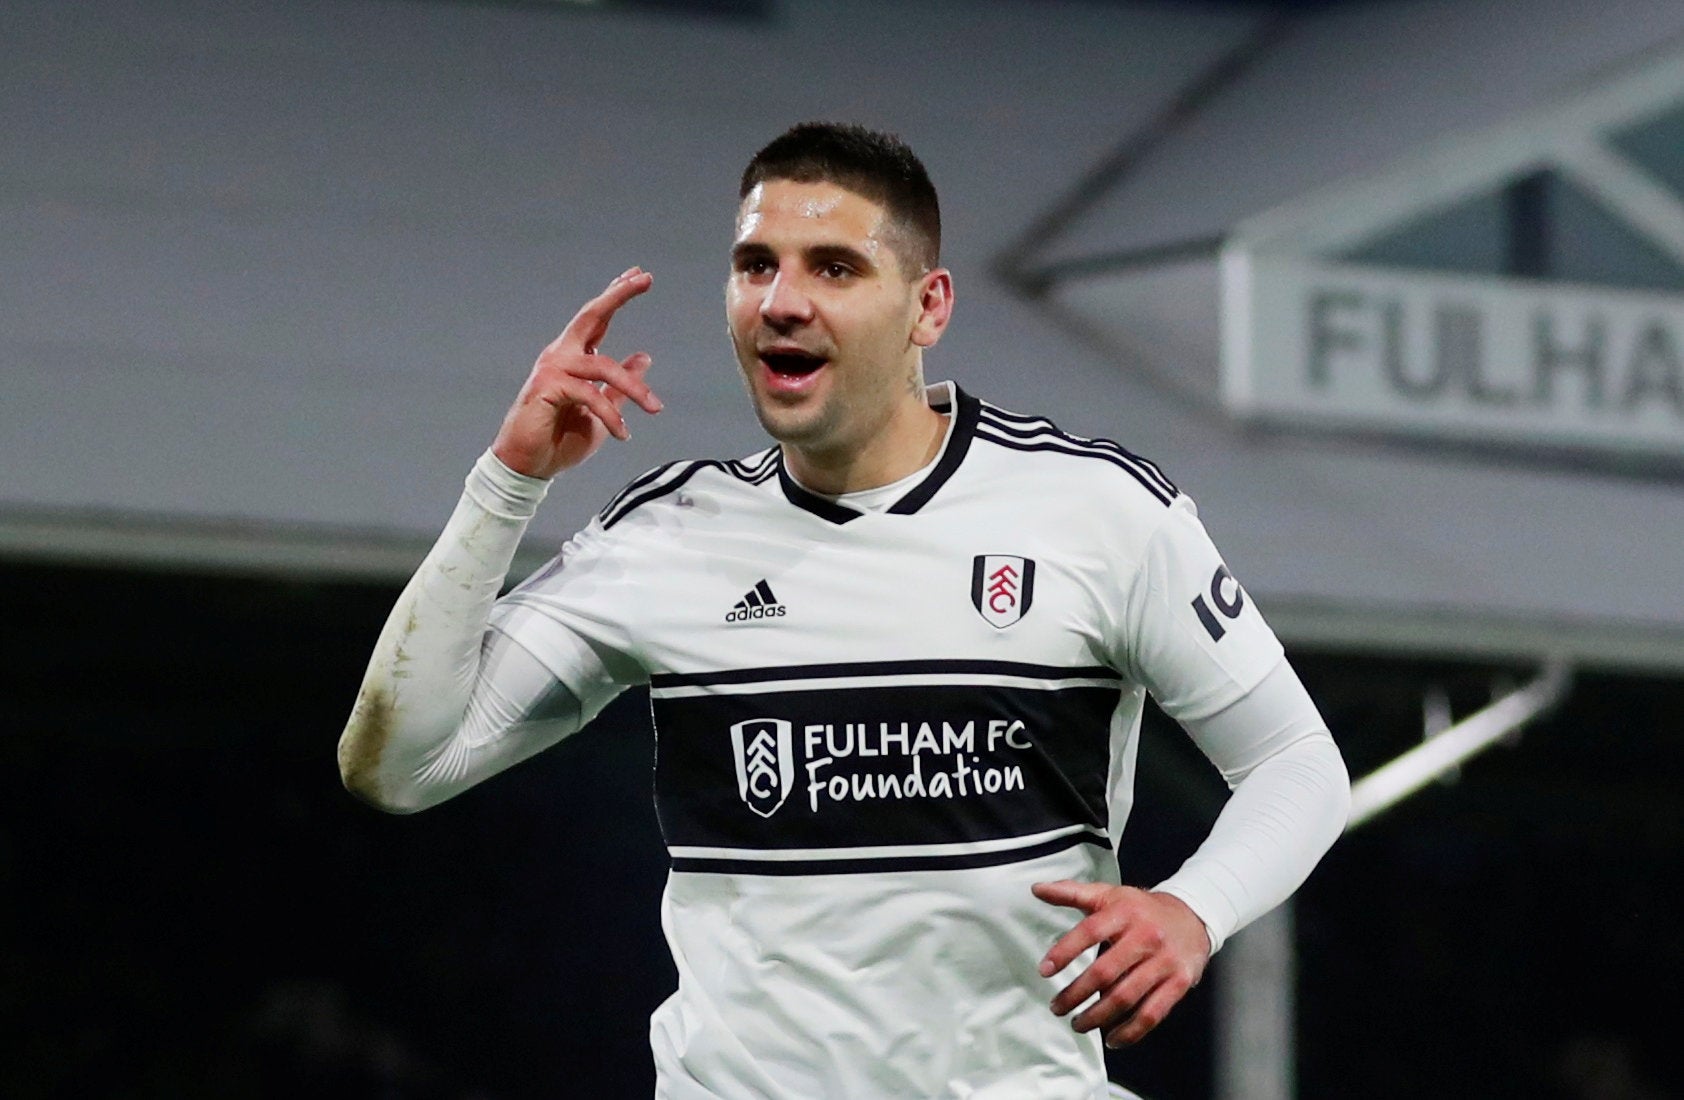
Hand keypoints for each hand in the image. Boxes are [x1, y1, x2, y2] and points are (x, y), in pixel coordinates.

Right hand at [492, 267, 662, 478]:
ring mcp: (552, 368)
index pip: (597, 320)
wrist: (529, 465)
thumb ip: (619, 387)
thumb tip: (644, 357)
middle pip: (591, 315)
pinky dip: (610, 415)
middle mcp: (561, 355)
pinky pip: (590, 395)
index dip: (616, 296)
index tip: (637, 274)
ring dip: (634, 388)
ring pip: (603, 366)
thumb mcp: (601, 410)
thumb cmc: (559, 439)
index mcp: (573, 358)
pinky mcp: (547, 386)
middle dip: (617, 295)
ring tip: (655, 408)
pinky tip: (621, 433)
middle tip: (643, 278)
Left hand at [1032, 881, 1210, 1047]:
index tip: (1044, 971)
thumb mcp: (1109, 894)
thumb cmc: (1142, 909)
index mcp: (1124, 912)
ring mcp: (1163, 962)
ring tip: (1077, 1024)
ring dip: (1097, 1017)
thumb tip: (1037, 889)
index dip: (1065, 952)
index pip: (1089, 932)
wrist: (1192, 917)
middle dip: (1076, 994)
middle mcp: (1145, 936)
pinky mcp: (1178, 983)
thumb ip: (1072, 893)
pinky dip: (1130, 1032)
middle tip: (1057, 1007)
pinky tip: (1111, 1038)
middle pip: (1105, 972)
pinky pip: (1152, 1014)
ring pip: (1125, 997)